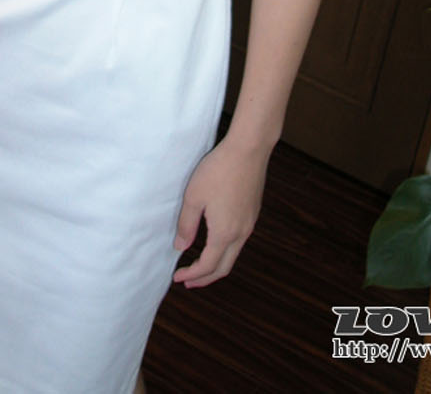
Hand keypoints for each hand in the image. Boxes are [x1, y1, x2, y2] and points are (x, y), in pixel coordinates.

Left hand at [172, 135, 270, 287]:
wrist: (248, 149)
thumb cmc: (218, 170)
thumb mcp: (194, 197)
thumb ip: (187, 225)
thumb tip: (181, 247)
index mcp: (224, 233)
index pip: (207, 266)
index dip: (192, 274)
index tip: (177, 276)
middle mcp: (241, 233)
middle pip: (223, 267)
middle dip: (205, 278)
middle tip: (188, 281)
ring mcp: (250, 223)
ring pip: (233, 255)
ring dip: (216, 264)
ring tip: (200, 264)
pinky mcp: (253, 212)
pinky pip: (239, 241)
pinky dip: (225, 250)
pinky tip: (215, 241)